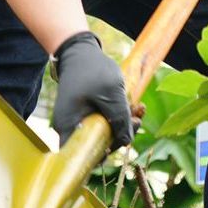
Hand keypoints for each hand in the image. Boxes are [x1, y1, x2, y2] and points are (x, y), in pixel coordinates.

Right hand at [52, 30, 133, 147]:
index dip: (104, 154)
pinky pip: (103, 123)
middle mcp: (70, 129)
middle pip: (96, 145)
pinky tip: (131, 106)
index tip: (122, 138)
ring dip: (122, 123)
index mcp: (69, 126)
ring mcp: (78, 122)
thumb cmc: (92, 69)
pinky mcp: (86, 115)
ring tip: (138, 108)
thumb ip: (119, 118)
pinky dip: (117, 116)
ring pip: (103, 133)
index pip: (83, 156)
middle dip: (120, 134)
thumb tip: (126, 141)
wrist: (80, 51)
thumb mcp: (110, 92)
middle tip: (137, 118)